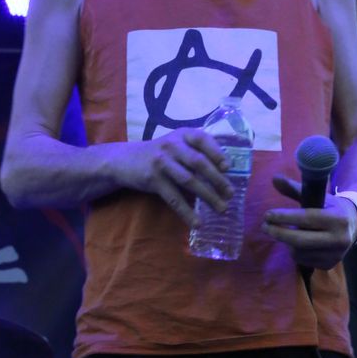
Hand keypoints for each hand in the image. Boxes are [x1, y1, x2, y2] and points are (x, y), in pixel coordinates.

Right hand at [118, 128, 233, 225]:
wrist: (125, 159)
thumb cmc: (160, 153)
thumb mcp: (177, 144)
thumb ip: (196, 151)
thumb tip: (226, 170)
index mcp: (182, 134)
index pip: (203, 140)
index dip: (217, 153)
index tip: (228, 168)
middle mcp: (172, 145)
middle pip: (199, 163)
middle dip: (217, 180)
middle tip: (230, 194)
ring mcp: (162, 162)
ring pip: (189, 181)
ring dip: (208, 196)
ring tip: (221, 208)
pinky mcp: (153, 179)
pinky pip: (174, 198)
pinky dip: (187, 212)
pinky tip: (197, 223)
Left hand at [262, 176, 356, 268]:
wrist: (354, 224)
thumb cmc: (331, 207)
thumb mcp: (318, 195)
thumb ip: (295, 188)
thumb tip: (274, 178)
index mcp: (337, 219)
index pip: (306, 219)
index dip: (284, 217)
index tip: (267, 215)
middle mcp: (339, 239)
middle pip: (300, 240)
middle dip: (279, 233)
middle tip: (264, 226)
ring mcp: (336, 255)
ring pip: (299, 252)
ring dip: (288, 242)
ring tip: (287, 233)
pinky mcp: (330, 265)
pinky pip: (304, 261)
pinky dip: (296, 252)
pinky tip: (298, 243)